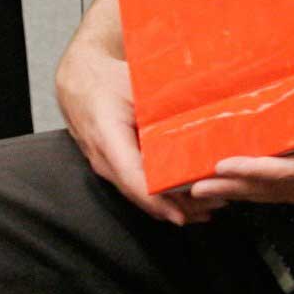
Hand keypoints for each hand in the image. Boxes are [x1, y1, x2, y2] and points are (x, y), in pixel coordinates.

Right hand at [55, 29, 218, 226]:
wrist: (78, 82)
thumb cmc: (105, 80)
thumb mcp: (132, 83)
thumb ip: (161, 97)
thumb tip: (199, 101)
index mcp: (108, 137)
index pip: (131, 177)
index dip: (156, 199)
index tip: (179, 214)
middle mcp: (105, 160)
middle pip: (140, 195)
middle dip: (176, 207)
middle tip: (215, 205)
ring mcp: (108, 168)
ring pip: (141, 196)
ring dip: (173, 205)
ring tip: (210, 207)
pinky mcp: (115, 169)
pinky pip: (138, 188)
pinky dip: (163, 198)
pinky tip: (188, 201)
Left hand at [188, 87, 293, 214]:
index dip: (258, 170)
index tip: (224, 163)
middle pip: (274, 190)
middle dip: (233, 186)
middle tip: (189, 182)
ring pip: (277, 194)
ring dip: (241, 190)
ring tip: (202, 185)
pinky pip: (289, 192)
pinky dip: (261, 188)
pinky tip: (242, 181)